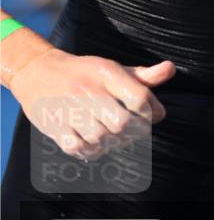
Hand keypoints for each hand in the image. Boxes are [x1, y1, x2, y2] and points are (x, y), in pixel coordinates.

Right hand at [11, 48, 176, 159]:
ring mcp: (70, 110)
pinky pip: (80, 149)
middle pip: (123, 123)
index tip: (155, 115)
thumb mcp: (112, 68)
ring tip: (116, 135)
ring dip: (115, 142)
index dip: (154, 111)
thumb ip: (142, 75)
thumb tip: (171, 69)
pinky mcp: (55, 127)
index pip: (139, 97)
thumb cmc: (83, 72)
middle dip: (136, 131)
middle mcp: (88, 91)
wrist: (37, 71)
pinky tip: (95, 142)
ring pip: (102, 139)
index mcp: (106, 73)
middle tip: (136, 129)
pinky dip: (92, 150)